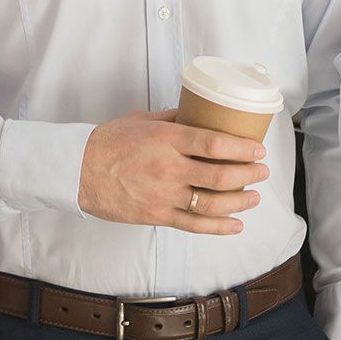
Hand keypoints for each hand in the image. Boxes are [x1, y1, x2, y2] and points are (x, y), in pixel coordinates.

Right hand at [79, 110, 268, 234]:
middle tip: (263, 171)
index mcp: (167, 140)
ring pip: (212, 202)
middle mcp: (169, 168)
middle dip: (249, 174)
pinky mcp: (157, 215)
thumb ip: (175, 118)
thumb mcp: (144, 120)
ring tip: (254, 196)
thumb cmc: (109, 142)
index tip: (258, 149)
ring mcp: (164, 195)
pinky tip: (236, 224)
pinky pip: (194, 224)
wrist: (77, 171)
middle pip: (220, 175)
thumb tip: (202, 113)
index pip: (215, 143)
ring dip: (240, 201)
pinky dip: (219, 226)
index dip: (242, 147)